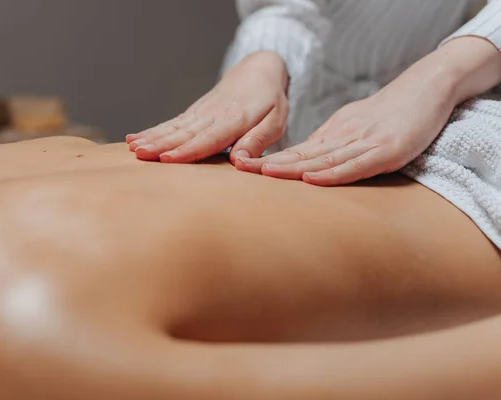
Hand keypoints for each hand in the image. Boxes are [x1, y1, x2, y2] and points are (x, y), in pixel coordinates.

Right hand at [126, 51, 289, 163]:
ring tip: (132, 147)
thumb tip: (239, 161)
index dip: (188, 150)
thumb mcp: (275, 121)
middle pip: (184, 132)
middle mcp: (213, 114)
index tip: (168, 158)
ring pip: (173, 127)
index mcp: (235, 119)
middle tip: (140, 155)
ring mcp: (200, 112)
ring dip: (152, 137)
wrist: (258, 70)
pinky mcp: (193, 112)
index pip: (209, 138)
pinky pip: (171, 123)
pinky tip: (135, 138)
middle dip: (161, 144)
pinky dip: (153, 130)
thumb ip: (257, 140)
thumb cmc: (270, 101)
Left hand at [237, 62, 457, 185]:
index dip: (269, 160)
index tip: (241, 166)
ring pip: (322, 158)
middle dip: (270, 164)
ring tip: (265, 173)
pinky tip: (311, 179)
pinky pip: (355, 164)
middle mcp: (343, 137)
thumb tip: (305, 164)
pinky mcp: (386, 149)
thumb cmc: (388, 112)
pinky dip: (332, 173)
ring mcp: (364, 142)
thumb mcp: (352, 127)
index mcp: (333, 134)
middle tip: (240, 168)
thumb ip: (329, 145)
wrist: (426, 88)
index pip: (295, 151)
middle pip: (302, 154)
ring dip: (293, 168)